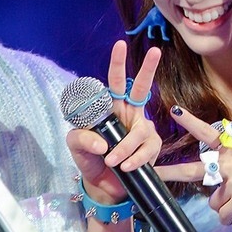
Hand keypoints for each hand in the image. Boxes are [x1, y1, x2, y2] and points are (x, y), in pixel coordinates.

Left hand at [65, 39, 162, 204]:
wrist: (104, 187)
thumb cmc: (90, 160)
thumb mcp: (76, 146)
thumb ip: (82, 138)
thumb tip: (103, 143)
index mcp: (110, 109)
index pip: (113, 83)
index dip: (117, 64)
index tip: (120, 45)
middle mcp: (129, 115)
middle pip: (140, 88)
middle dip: (148, 70)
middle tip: (155, 52)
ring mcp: (142, 131)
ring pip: (139, 131)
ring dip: (124, 147)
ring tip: (112, 161)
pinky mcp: (151, 148)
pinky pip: (147, 150)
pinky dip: (134, 159)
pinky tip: (126, 167)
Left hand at [154, 106, 231, 223]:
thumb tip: (217, 190)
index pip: (209, 133)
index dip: (191, 122)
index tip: (174, 111)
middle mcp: (229, 164)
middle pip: (192, 171)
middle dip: (170, 172)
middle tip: (154, 171)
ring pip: (214, 201)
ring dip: (225, 203)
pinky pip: (224, 215)